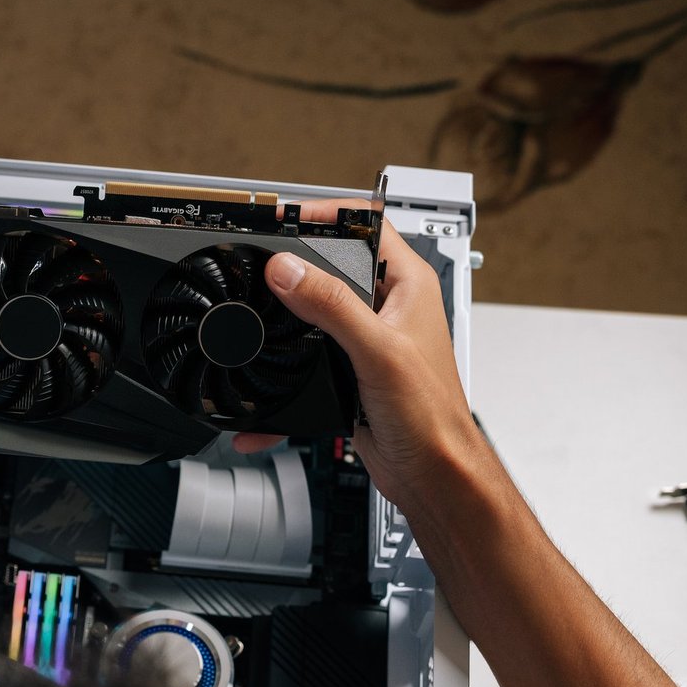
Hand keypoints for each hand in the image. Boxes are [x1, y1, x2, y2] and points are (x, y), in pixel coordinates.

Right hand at [234, 202, 486, 514]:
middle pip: (330, 267)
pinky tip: (264, 395)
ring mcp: (365, 341)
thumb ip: (331, 305)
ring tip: (255, 320)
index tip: (283, 217)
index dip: (326, 213)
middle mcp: (387, 307)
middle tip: (257, 266)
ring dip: (284, 323)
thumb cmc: (431, 414)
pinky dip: (283, 375)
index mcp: (407, 285)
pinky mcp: (348, 374)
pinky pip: (306, 362)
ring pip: (314, 315)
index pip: (366, 223)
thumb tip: (287, 270)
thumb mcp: (377, 351)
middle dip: (293, 268)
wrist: (431, 472)